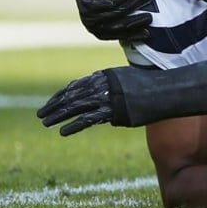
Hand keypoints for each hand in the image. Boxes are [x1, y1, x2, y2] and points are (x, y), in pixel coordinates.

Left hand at [38, 58, 206, 135]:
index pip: (77, 84)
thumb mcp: (129, 83)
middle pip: (73, 94)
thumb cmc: (151, 88)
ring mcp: (107, 96)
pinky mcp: (113, 110)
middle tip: (41, 114)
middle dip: (55, 105)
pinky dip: (74, 125)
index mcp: (104, 75)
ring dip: (59, 115)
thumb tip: (107, 101)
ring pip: (76, 105)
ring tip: (46, 122)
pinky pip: (88, 118)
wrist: (165, 92)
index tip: (51, 103)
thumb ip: (115, 88)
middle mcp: (103, 83)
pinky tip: (63, 132)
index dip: (62, 95)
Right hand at [74, 0, 152, 40]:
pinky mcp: (104, 36)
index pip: (110, 2)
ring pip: (119, 27)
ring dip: (136, 22)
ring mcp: (97, 29)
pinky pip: (120, 37)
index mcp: (87, 4)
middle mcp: (90, 19)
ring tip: (150, 16)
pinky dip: (134, 35)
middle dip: (134, 5)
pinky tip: (147, 33)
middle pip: (117, 14)